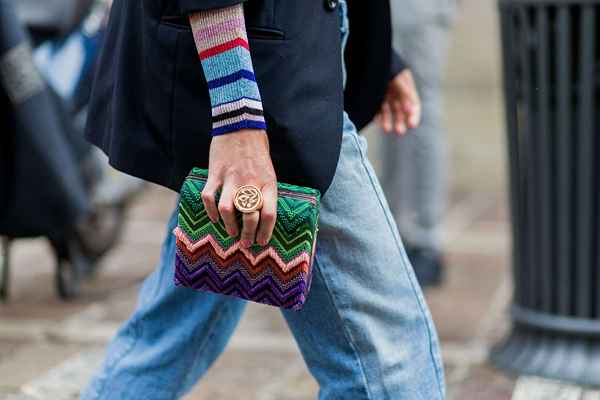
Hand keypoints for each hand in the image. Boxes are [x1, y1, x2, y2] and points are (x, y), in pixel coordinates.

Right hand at [202, 129, 276, 247]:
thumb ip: (265, 193)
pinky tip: (214, 218)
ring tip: (231, 233)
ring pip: (227, 210)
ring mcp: (231, 179)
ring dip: (229, 225)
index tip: (262, 242)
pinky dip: (210, 210)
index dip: (266, 232)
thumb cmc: (257, 153)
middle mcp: (250, 183)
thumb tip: (262, 218)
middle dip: (247, 235)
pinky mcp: (215, 173)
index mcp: (267, 184)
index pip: (269, 215)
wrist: (241, 126)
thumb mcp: (269, 173)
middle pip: (249, 217)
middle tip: (245, 243)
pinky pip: (209, 197)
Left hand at [376, 69, 420, 134]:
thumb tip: (412, 108)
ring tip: (388, 130)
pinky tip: (378, 123)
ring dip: (389, 120)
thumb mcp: (397, 76)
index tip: (412, 124)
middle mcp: (396, 89)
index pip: (413, 102)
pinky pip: (378, 107)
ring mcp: (385, 92)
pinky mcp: (374, 94)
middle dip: (401, 120)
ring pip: (389, 110)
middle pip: (401, 108)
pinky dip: (379, 115)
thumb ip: (405, 91)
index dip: (414, 114)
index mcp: (406, 83)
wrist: (366, 53)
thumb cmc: (384, 63)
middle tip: (400, 131)